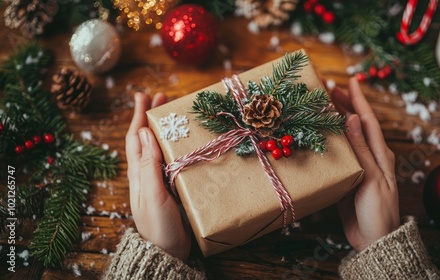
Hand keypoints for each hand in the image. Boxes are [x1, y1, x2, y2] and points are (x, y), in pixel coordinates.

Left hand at [125, 92, 190, 260]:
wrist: (166, 252)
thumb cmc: (158, 226)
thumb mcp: (152, 194)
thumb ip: (148, 165)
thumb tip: (145, 132)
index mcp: (138, 173)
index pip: (136, 137)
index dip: (139, 116)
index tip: (143, 96)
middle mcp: (145, 174)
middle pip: (145, 139)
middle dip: (150, 117)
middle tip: (161, 97)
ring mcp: (156, 181)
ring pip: (156, 148)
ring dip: (161, 129)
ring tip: (171, 115)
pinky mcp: (169, 189)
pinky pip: (168, 160)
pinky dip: (172, 146)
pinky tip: (181, 144)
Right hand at [331, 78, 399, 251]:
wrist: (375, 239)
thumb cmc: (378, 210)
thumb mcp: (371, 177)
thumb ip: (361, 149)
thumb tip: (353, 118)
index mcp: (380, 153)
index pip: (368, 120)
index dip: (359, 100)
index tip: (350, 81)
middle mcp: (370, 156)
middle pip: (357, 125)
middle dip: (344, 105)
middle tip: (328, 89)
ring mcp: (359, 166)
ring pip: (346, 137)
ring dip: (336, 120)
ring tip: (322, 106)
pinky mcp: (348, 178)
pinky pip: (339, 154)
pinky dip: (329, 141)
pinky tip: (318, 136)